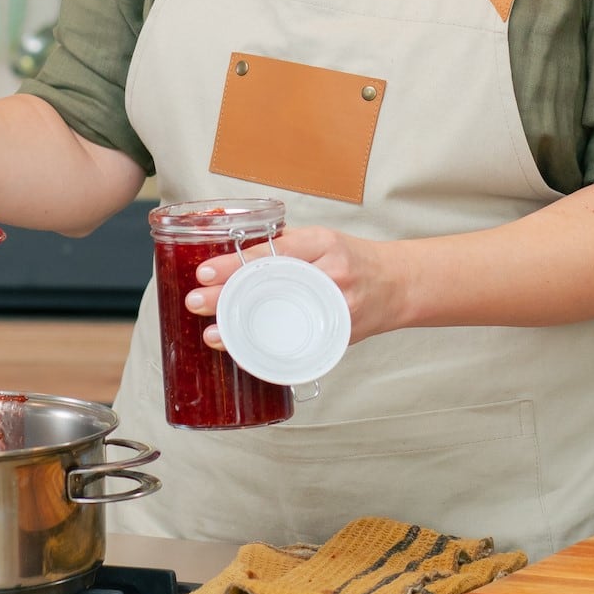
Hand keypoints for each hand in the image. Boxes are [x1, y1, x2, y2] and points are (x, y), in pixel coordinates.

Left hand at [181, 225, 409, 351]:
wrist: (398, 284)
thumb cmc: (354, 259)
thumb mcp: (323, 240)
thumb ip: (287, 247)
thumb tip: (235, 259)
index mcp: (323, 244)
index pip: (272, 253)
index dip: (235, 265)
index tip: (204, 272)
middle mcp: (331, 274)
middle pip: (273, 287)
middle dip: (228, 297)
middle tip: (195, 302)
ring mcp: (336, 308)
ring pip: (283, 321)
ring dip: (243, 330)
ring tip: (212, 334)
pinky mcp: (338, 335)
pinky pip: (301, 345)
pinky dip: (270, 351)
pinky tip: (246, 354)